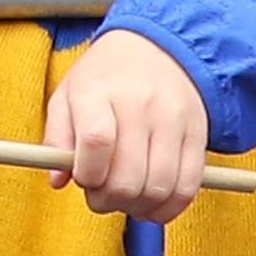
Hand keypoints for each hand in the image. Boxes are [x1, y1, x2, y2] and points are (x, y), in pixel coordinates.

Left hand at [43, 30, 208, 222]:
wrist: (158, 48)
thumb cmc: (105, 78)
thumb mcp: (68, 96)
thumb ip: (57, 139)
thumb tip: (57, 181)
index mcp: (99, 92)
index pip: (96, 141)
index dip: (88, 174)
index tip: (84, 179)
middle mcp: (139, 104)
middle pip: (128, 176)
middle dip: (109, 200)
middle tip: (101, 195)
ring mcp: (173, 120)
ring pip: (159, 187)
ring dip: (137, 207)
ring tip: (126, 198)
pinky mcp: (198, 134)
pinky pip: (188, 186)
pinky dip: (169, 207)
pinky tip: (152, 203)